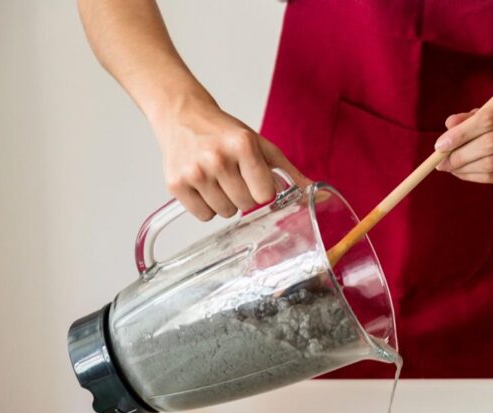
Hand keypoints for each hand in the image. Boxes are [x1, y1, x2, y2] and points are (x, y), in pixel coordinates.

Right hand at [153, 97, 307, 220]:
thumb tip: (316, 195)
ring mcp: (195, 172)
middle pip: (245, 205)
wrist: (182, 115)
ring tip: (218, 180)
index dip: (263, 190)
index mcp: (243, 145)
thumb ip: (288, 172)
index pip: (265, 194)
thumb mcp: (260, 144)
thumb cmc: (224, 132)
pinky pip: (203, 216)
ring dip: (226, 202)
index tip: (256, 179)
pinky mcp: (176, 184)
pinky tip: (204, 186)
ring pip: (224, 213)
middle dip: (245, 196)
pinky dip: (206, 207)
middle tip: (234, 177)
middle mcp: (217, 158)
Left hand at [434, 93, 492, 189]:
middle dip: (459, 154)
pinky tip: (463, 173)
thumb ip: (472, 117)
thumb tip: (449, 124)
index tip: (440, 145)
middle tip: (441, 161)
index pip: (488, 118)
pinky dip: (473, 176)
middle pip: (489, 142)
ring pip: (491, 163)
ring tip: (450, 168)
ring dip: (464, 168)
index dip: (461, 132)